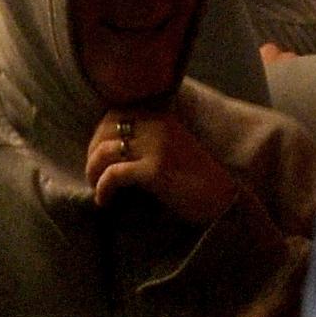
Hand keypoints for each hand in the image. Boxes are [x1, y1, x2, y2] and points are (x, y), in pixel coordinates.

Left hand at [84, 103, 245, 228]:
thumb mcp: (170, 147)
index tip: (97, 158)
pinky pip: (114, 174)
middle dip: (92, 154)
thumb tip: (105, 148)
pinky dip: (103, 188)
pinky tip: (104, 201)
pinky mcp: (155, 170)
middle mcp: (158, 125)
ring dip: (93, 172)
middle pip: (105, 131)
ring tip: (97, 188)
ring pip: (105, 151)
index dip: (98, 136)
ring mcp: (157, 146)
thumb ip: (145, 139)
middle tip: (93, 176)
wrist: (223, 202)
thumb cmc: (194, 179)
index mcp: (160, 116)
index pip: (114, 114)